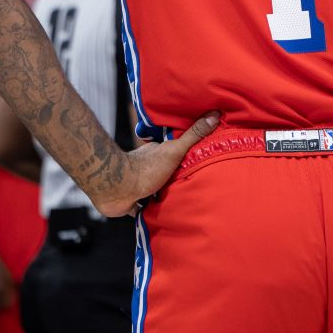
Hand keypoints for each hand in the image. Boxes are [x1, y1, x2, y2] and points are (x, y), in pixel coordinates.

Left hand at [87, 112, 219, 216]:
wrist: (118, 188)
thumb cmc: (145, 168)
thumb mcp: (175, 150)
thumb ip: (193, 135)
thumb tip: (215, 114)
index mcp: (156, 153)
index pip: (172, 153)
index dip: (183, 156)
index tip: (197, 161)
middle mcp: (146, 167)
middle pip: (164, 173)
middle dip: (174, 179)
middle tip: (191, 186)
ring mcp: (137, 185)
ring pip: (153, 192)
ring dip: (162, 197)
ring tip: (179, 204)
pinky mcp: (131, 203)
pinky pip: (143, 209)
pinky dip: (149, 213)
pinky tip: (159, 219)